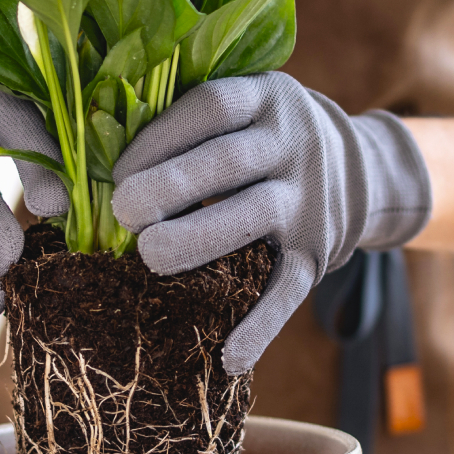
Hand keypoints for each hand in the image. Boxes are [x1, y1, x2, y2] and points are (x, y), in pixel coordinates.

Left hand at [110, 72, 430, 373]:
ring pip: (253, 217)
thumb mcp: (242, 108)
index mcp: (266, 96)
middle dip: (168, 187)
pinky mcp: (319, 250)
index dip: (158, 137)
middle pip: (226, 161)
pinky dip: (261, 326)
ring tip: (149, 258)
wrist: (356, 169)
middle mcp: (294, 142)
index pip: (210, 107)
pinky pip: (290, 290)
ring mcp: (311, 198)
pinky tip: (229, 357)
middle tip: (123, 213)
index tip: (116, 171)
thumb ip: (188, 120)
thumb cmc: (261, 138)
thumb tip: (96, 156)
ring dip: (197, 240)